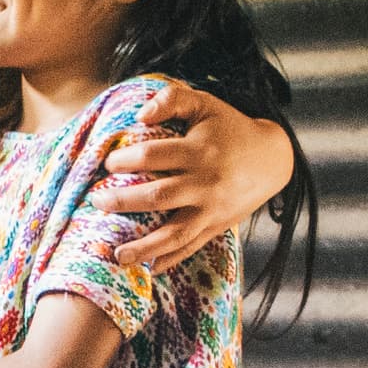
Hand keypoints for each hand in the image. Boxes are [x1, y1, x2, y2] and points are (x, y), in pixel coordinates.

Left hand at [98, 85, 295, 273]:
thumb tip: (139, 114)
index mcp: (199, 151)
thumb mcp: (204, 104)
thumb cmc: (229, 128)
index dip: (125, 159)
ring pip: (175, 233)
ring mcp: (212, 209)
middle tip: (96, 201)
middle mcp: (206, 183)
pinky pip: (192, 247)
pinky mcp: (217, 226)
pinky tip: (149, 268)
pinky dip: (171, 259)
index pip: (153, 156)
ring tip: (118, 256)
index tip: (108, 164)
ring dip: (145, 247)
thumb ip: (172, 99)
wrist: (272, 159)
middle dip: (123, 201)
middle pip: (159, 196)